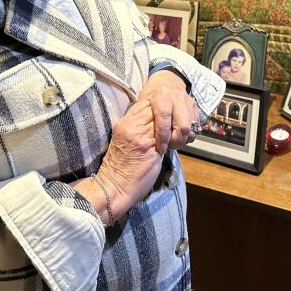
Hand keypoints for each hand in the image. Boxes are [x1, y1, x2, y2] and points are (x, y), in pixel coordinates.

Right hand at [96, 99, 162, 221]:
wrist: (115, 187)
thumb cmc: (122, 167)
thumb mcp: (127, 139)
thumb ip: (141, 127)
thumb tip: (158, 122)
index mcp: (124, 123)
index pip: (144, 103)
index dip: (156, 108)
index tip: (162, 117)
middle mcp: (130, 125)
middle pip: (153, 107)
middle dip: (165, 113)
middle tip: (172, 123)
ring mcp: (139, 135)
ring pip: (161, 119)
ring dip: (170, 124)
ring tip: (174, 133)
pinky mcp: (148, 146)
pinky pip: (165, 134)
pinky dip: (171, 135)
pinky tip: (173, 143)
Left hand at [139, 70, 200, 153]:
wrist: (169, 80)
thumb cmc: (153, 93)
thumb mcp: (144, 101)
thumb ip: (144, 117)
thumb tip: (143, 137)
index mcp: (162, 96)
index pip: (164, 118)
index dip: (163, 136)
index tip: (160, 147)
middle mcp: (178, 99)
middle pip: (183, 127)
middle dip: (176, 141)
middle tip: (169, 146)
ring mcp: (190, 104)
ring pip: (192, 129)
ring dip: (184, 140)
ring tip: (174, 142)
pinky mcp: (197, 109)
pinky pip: (196, 127)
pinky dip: (189, 135)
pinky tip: (181, 136)